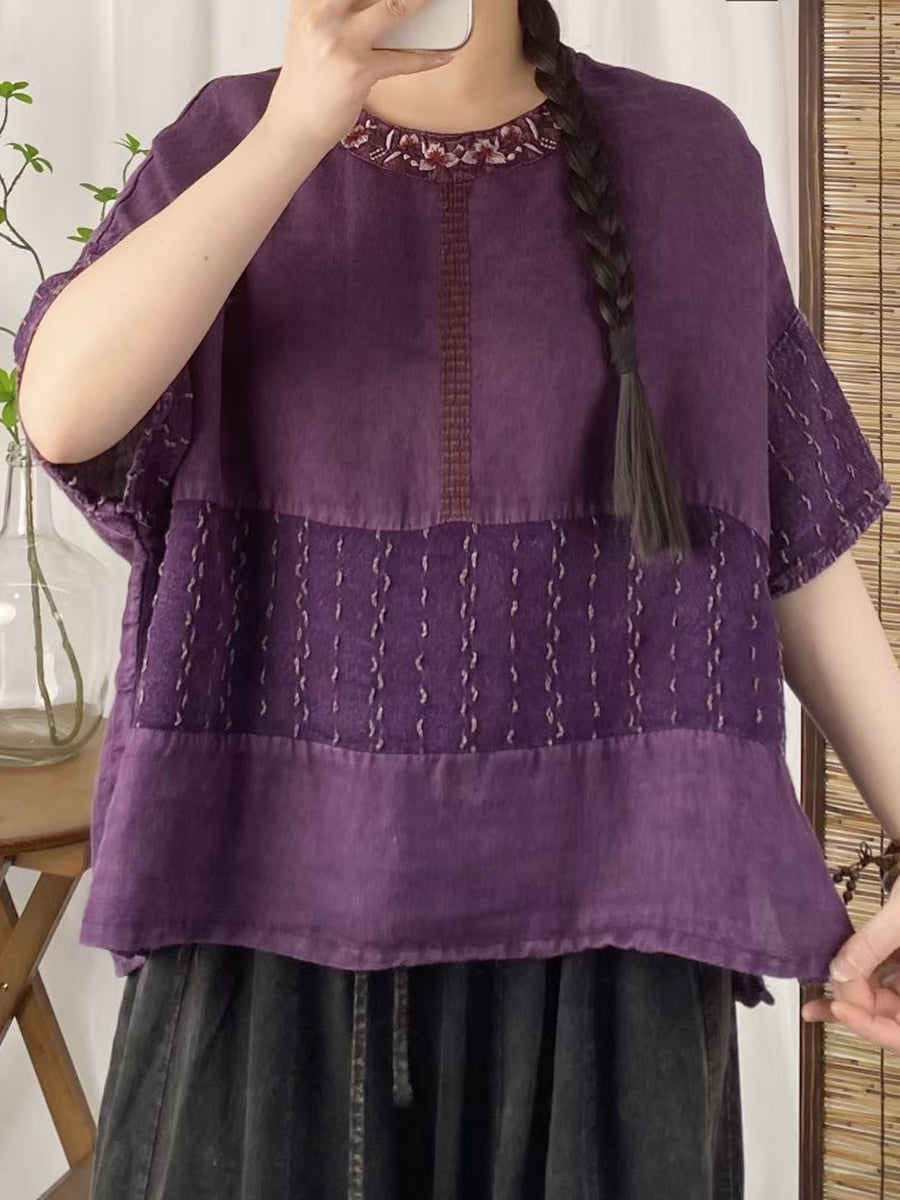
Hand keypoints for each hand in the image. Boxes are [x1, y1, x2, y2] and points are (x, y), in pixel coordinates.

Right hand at [264, 0, 457, 151]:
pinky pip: (403, 59)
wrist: (294, 124)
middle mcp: (321, 13)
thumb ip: (338, 9)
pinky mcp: (357, 71)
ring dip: (422, 2)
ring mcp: (339, 42)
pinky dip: (428, 57)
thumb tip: (390, 5)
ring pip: (393, 8)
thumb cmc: (310, 79)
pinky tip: (444, 54)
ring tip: (439, 1)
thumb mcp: (312, 31)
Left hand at [801, 884, 899, 1051]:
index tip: (840, 1008)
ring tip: (813, 1002)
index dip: (872, 1028)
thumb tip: (838, 973)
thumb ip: (874, 944)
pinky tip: (828, 978)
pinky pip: (878, 982)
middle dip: (854, 1007)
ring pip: (881, 1003)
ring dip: (849, 1000)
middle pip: (891, 1019)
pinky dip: (853, 981)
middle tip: (825, 990)